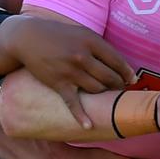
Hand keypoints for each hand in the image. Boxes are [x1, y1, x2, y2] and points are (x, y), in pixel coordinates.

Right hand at [3, 16, 135, 127]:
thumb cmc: (58, 35)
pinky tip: (88, 126)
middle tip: (120, 89)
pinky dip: (81, 116)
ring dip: (104, 94)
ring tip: (106, 95)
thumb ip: (99, 46)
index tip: (131, 80)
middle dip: (118, 86)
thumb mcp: (82, 32)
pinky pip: (73, 103)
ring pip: (97, 89)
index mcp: (91, 41)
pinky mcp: (58, 83)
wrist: (28, 38)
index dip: (127, 73)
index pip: (117, 61)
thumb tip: (119, 64)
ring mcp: (70, 71)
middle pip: (109, 77)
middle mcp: (82, 56)